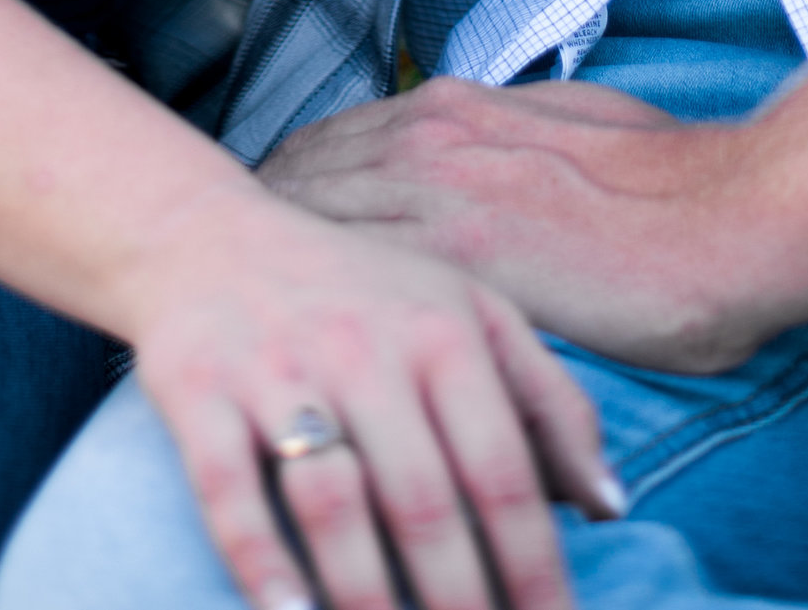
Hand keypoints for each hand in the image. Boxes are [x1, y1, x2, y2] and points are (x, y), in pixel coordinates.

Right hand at [127, 198, 622, 609]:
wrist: (208, 234)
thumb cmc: (361, 292)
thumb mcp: (468, 311)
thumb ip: (548, 400)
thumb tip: (610, 506)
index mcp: (441, 331)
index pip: (501, 469)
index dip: (534, 565)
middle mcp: (364, 348)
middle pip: (422, 499)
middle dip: (459, 601)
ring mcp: (278, 370)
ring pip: (332, 501)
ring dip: (367, 596)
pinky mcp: (198, 390)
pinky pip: (228, 490)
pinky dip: (259, 563)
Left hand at [261, 77, 757, 376]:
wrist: (731, 217)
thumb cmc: (669, 182)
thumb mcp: (566, 124)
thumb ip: (505, 136)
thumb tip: (487, 152)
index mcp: (454, 107)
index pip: (326, 143)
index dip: (289, 190)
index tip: (273, 236)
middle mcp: (432, 134)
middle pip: (296, 176)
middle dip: (266, 227)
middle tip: (250, 287)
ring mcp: (441, 190)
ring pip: (314, 221)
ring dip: (287, 268)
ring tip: (275, 320)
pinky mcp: (464, 257)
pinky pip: (366, 278)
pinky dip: (336, 308)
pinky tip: (330, 348)